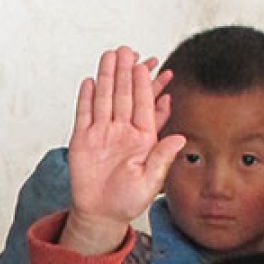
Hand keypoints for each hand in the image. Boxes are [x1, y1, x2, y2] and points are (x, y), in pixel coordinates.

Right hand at [63, 46, 182, 255]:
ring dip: (107, 78)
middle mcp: (122, 132)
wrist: (100, 214)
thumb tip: (180, 138)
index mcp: (142, 139)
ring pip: (105, 99)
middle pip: (123, 96)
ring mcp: (102, 134)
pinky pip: (85, 115)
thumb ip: (162, 158)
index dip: (142, 85)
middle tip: (126, 49)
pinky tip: (90, 82)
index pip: (142, 106)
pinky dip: (87, 98)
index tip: (143, 66)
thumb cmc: (127, 201)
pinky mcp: (83, 140)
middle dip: (124, 72)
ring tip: (109, 56)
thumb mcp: (150, 182)